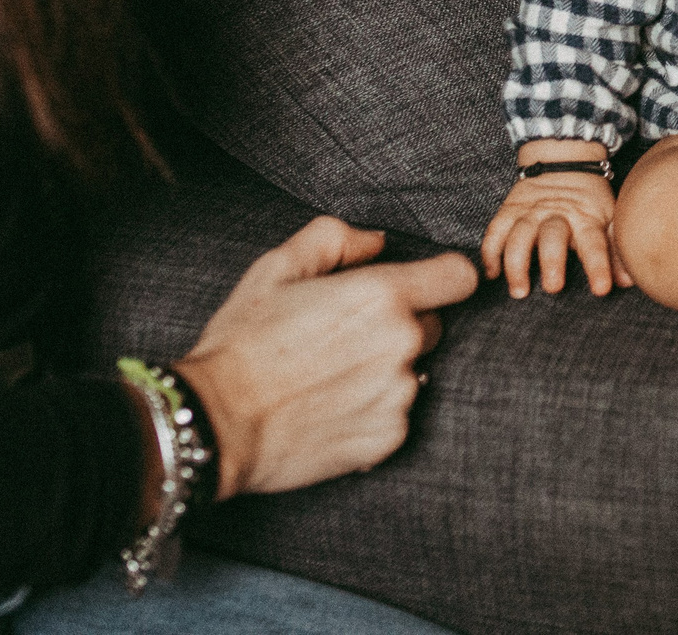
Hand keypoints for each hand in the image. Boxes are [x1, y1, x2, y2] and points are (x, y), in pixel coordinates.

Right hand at [174, 217, 476, 499]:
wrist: (217, 422)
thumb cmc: (243, 341)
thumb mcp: (277, 267)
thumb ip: (335, 239)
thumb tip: (377, 242)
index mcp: (383, 296)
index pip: (460, 276)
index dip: (442, 277)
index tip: (422, 285)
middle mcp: (402, 345)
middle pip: (435, 324)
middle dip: (403, 324)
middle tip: (348, 335)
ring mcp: (399, 395)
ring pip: (414, 370)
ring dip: (387, 369)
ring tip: (332, 375)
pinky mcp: (389, 438)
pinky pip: (397, 412)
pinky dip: (374, 409)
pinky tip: (331, 406)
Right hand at [481, 144, 629, 298]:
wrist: (562, 159)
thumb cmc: (589, 198)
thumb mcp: (608, 216)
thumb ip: (617, 249)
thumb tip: (629, 281)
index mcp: (585, 216)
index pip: (594, 242)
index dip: (598, 265)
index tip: (602, 289)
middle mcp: (556, 213)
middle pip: (552, 236)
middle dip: (552, 261)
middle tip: (553, 288)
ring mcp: (530, 211)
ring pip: (519, 235)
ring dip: (516, 264)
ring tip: (519, 291)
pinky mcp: (509, 210)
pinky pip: (495, 231)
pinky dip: (491, 252)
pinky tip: (491, 274)